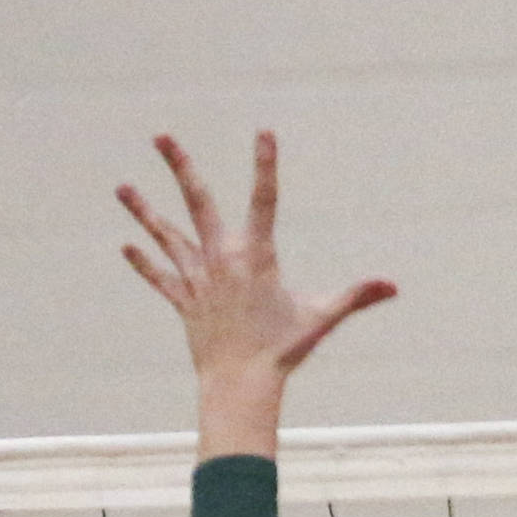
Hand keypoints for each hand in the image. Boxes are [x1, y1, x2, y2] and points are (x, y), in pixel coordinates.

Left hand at [118, 132, 395, 392]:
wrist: (242, 383)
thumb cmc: (284, 350)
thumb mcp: (322, 318)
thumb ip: (356, 297)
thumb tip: (393, 287)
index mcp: (256, 255)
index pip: (264, 199)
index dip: (266, 164)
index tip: (265, 132)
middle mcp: (222, 258)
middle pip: (197, 202)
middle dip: (181, 167)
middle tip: (161, 136)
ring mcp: (199, 279)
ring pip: (167, 236)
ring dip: (144, 211)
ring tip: (123, 187)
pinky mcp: (185, 302)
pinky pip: (162, 278)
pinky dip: (146, 264)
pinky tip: (127, 247)